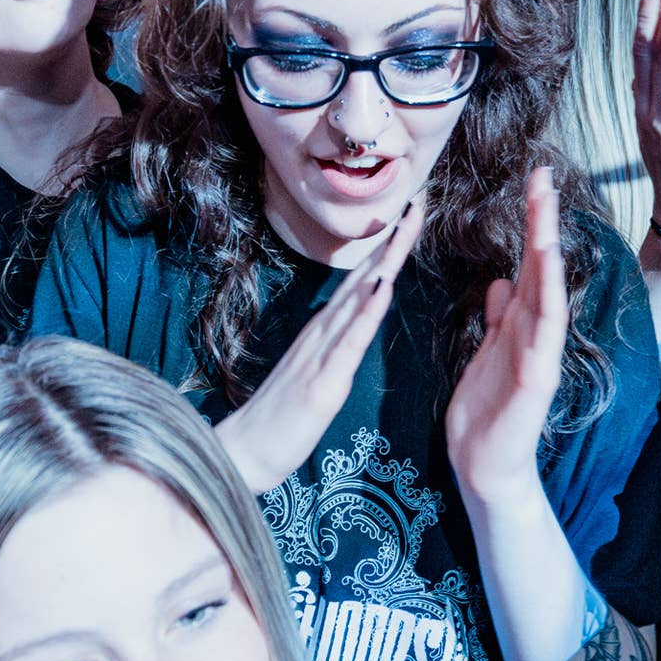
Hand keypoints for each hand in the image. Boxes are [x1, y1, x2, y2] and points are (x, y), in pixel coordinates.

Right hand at [216, 196, 424, 493]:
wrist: (243, 453)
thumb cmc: (279, 420)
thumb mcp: (314, 376)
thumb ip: (332, 348)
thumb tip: (352, 324)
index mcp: (322, 334)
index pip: (360, 284)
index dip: (386, 252)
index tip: (409, 221)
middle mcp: (320, 334)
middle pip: (362, 281)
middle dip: (392, 245)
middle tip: (418, 206)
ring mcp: (319, 356)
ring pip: (356, 301)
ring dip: (383, 265)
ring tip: (405, 231)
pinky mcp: (322, 383)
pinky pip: (348, 343)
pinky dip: (365, 313)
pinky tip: (380, 288)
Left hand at [441, 166, 567, 506]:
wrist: (483, 466)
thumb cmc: (485, 413)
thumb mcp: (484, 353)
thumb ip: (497, 318)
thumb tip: (501, 280)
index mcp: (519, 325)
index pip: (528, 264)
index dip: (532, 223)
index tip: (533, 181)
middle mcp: (535, 333)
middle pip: (542, 268)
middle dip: (542, 221)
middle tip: (543, 176)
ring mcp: (539, 355)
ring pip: (547, 293)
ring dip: (547, 252)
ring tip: (545, 212)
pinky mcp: (536, 380)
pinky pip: (543, 334)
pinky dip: (548, 302)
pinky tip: (547, 273)